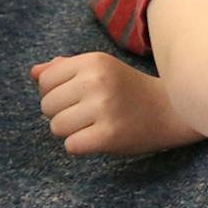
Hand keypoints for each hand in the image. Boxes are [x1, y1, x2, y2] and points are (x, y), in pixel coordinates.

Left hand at [31, 52, 202, 155]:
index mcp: (93, 61)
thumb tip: (34, 73)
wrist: (172, 110)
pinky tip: (101, 137)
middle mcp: (96, 81)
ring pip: (56, 128)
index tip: (79, 96)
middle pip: (47, 106)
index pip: (45, 82)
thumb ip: (66, 69)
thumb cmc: (130, 90)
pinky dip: (82, 146)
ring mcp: (103, 108)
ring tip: (96, 124)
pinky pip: (71, 146)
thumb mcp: (101, 69)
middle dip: (63, 113)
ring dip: (72, 131)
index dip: (56, 93)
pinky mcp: (108, 134)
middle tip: (91, 113)